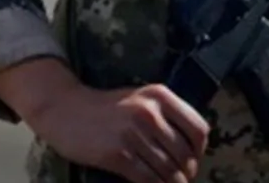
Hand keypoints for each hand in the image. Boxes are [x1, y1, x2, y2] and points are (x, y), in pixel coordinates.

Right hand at [31, 80, 208, 182]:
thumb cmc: (108, 107)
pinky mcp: (117, 154)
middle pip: (184, 153)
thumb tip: (189, 145)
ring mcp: (133, 133)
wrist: (68, 109)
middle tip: (183, 179)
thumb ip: (165, 114)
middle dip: (187, 172)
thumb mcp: (141, 99)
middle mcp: (150, 112)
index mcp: (160, 95)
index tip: (194, 160)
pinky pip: (146, 178)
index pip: (198, 128)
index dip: (200, 150)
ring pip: (167, 169)